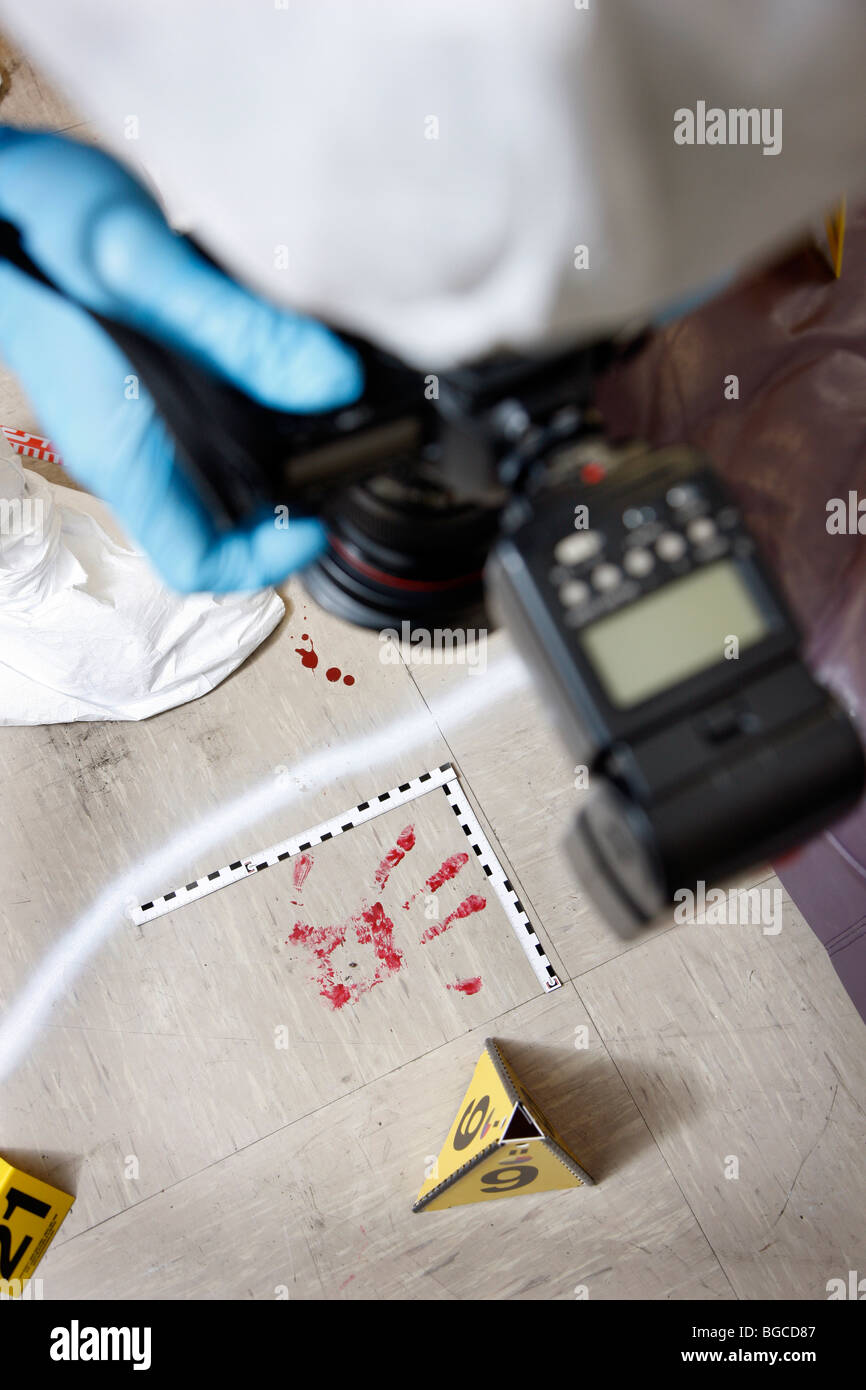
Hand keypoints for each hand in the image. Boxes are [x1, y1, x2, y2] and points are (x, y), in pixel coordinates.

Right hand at [0, 128, 362, 591]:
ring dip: (266, 462)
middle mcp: (122, 452)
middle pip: (213, 527)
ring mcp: (123, 425)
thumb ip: (238, 329)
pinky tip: (270, 369)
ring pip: (207, 481)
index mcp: (124, 451)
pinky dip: (242, 419)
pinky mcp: (128, 392)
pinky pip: (195, 435)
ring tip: (317, 416)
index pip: (195, 562)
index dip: (266, 560)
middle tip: (336, 461)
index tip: (318, 519)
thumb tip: (331, 382)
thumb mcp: (144, 266)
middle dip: (280, 509)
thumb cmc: (33, 224)